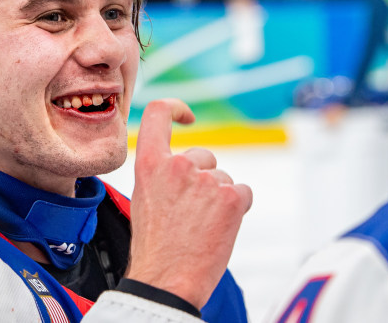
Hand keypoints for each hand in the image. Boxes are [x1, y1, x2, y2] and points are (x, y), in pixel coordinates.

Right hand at [125, 98, 252, 308]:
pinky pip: (242, 192)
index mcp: (149, 162)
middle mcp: (178, 165)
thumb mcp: (144, 195)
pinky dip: (236, 208)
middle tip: (192, 212)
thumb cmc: (154, 243)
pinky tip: (219, 228)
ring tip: (201, 225)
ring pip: (223, 178)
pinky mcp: (232, 197)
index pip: (158, 112)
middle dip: (203, 178)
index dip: (177, 108)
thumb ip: (162, 171)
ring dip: (218, 197)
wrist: (167, 279)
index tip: (188, 117)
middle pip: (202, 156)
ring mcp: (207, 180)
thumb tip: (186, 161)